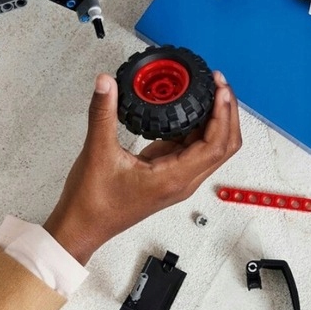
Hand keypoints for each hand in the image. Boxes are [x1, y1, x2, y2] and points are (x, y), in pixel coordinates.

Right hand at [43, 71, 240, 263]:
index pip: (216, 145)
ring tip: (207, 91)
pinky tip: (183, 109)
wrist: (83, 226)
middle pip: (223, 146)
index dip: (223, 114)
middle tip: (218, 84)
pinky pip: (190, 148)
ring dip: (214, 120)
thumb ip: (102, 113)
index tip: (219, 88)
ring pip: (209, 148)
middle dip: (227, 113)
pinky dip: (195, 127)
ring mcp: (176, 178)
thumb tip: (105, 83)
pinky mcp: (167, 175)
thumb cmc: (94, 203)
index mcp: (174, 178)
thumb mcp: (97, 151)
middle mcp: (181, 180)